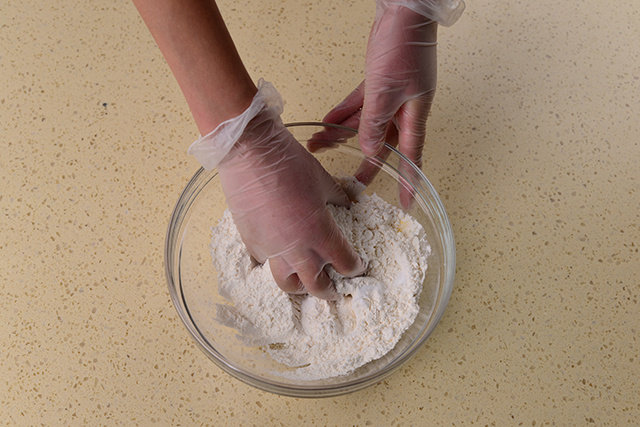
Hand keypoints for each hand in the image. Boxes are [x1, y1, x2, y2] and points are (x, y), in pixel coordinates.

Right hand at [218, 109, 365, 299]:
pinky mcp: (250, 242)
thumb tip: (346, 203)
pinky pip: (264, 262)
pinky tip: (276, 253)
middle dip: (327, 291)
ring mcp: (271, 249)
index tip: (357, 266)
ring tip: (302, 280)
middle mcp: (297, 249)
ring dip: (298, 285)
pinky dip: (272, 262)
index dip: (354, 268)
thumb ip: (337, 197)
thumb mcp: (322, 179)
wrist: (251, 154)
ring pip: (286, 283)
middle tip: (332, 289)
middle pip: (316, 286)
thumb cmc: (290, 163)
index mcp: (320, 233)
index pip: (345, 263)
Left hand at [324, 4, 437, 206]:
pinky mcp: (378, 83)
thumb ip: (374, 123)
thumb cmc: (403, 48)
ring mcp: (391, 96)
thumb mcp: (386, 91)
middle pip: (384, 143)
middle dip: (364, 161)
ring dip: (343, 135)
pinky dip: (343, 115)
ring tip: (319, 145)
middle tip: (349, 181)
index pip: (412, 156)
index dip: (409, 180)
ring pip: (366, 124)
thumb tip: (368, 151)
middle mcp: (404, 109)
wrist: (402, 13)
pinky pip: (359, 106)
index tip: (406, 202)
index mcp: (414, 115)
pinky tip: (328, 125)